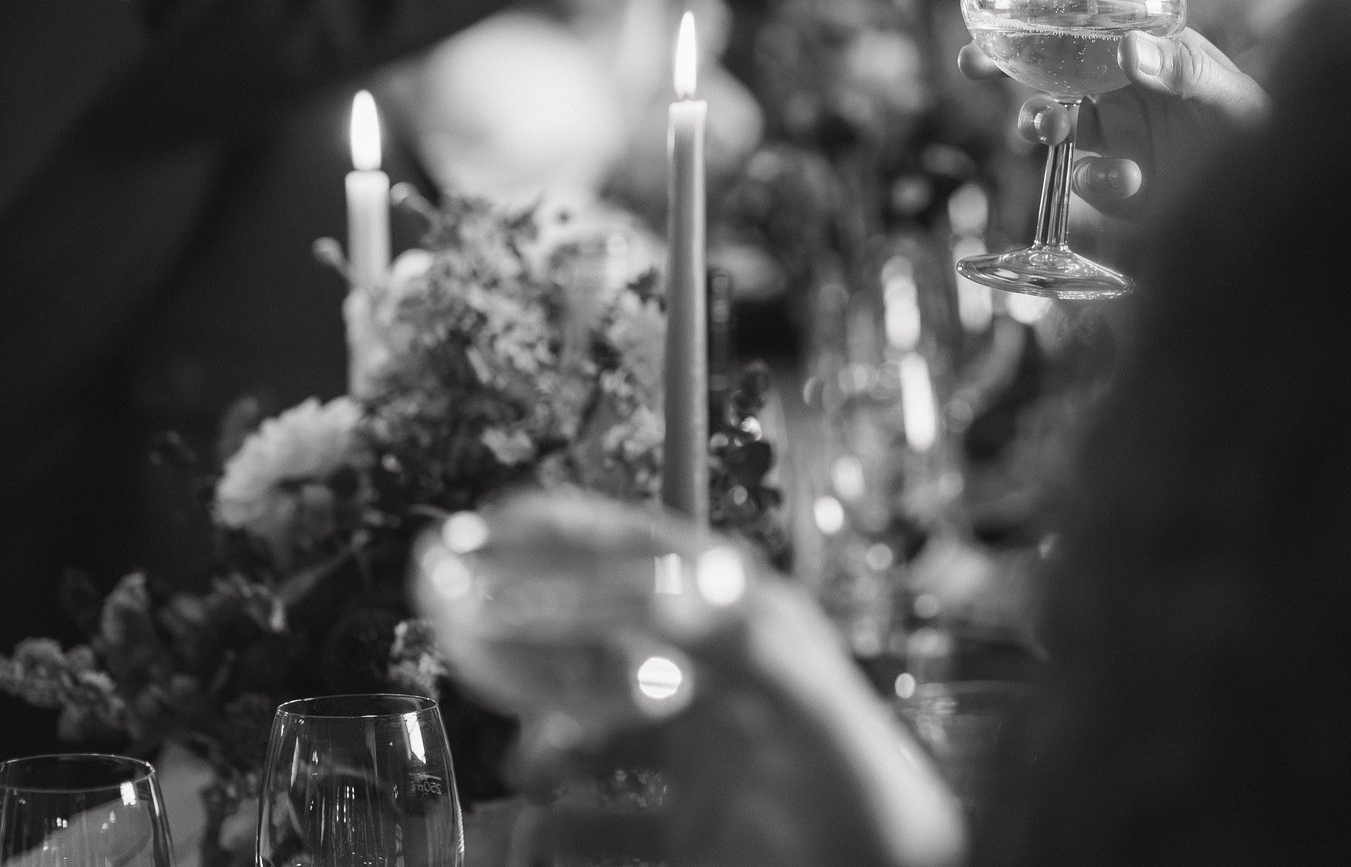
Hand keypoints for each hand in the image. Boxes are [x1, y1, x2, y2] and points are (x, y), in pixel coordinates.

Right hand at [511, 548, 964, 866]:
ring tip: (527, 768)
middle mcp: (724, 689)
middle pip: (613, 646)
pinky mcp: (694, 833)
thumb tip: (664, 586)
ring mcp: (706, 762)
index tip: (511, 516)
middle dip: (544, 648)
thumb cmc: (870, 801)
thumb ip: (741, 643)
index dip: (586, 535)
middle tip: (480, 650)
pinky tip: (533, 839)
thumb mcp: (808, 705)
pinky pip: (603, 826)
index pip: (657, 560)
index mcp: (755, 636)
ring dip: (549, 750)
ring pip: (599, 738)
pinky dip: (558, 833)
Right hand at [962, 28, 1266, 217]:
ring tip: (1042, 129)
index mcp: (1149, 45)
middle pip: (1052, 64)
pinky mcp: (1116, 180)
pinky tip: (1128, 181)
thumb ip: (1180, 71)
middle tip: (971, 60)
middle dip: (1007, 60)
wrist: (1273, 202)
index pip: (1090, 12)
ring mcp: (1116, 132)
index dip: (1044, 0)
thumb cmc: (1259, 131)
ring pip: (1053, 118)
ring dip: (1036, 121)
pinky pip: (1082, 175)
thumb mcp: (1225, 95)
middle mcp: (1124, 83)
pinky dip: (1094, 178)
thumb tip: (1127, 49)